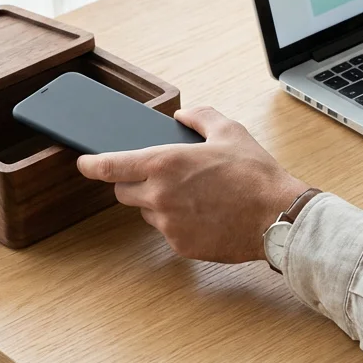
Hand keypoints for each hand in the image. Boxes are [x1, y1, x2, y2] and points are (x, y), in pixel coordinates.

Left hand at [76, 106, 308, 263]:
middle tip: (160, 177)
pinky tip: (204, 214)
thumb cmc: (255, 175)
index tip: (85, 163)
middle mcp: (160, 195)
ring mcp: (169, 224)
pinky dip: (178, 222)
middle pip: (123, 192)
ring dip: (158, 204)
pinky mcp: (181, 245)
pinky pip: (168, 231)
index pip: (111, 166)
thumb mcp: (230, 132)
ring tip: (192, 196)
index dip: (92, 164)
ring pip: (146, 213)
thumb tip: (181, 117)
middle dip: (133, 183)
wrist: (277, 218)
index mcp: (165, 164)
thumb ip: (200, 117)